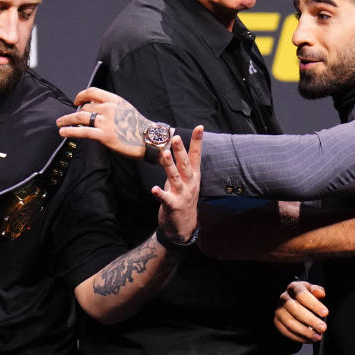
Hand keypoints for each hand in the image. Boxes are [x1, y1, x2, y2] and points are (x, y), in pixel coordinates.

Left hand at [56, 87, 151, 158]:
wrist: (149, 138)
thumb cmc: (138, 126)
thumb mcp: (125, 109)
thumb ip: (111, 106)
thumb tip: (95, 108)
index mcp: (114, 100)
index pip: (92, 92)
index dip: (81, 95)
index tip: (76, 101)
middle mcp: (108, 108)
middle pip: (85, 107)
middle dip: (75, 113)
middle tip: (70, 118)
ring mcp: (106, 122)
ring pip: (80, 117)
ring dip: (67, 120)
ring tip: (59, 123)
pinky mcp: (104, 135)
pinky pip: (83, 131)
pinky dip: (70, 131)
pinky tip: (63, 131)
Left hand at [155, 127, 202, 242]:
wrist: (184, 227)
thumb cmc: (183, 200)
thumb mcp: (186, 181)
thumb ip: (182, 166)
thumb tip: (175, 148)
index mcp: (193, 176)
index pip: (196, 156)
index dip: (197, 142)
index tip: (200, 127)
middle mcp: (190, 184)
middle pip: (185, 164)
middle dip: (180, 150)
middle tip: (176, 137)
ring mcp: (182, 195)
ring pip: (175, 177)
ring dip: (170, 166)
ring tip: (164, 154)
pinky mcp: (173, 205)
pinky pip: (165, 198)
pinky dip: (160, 193)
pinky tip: (154, 189)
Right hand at [274, 280, 327, 343]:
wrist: (292, 303)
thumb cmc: (304, 297)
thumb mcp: (312, 291)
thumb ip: (317, 291)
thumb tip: (321, 293)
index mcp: (294, 288)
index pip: (302, 295)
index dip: (314, 304)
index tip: (325, 313)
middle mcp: (284, 299)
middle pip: (296, 310)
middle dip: (311, 320)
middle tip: (323, 328)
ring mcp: (279, 311)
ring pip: (290, 323)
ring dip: (305, 332)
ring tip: (317, 336)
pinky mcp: (277, 322)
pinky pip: (286, 332)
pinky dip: (298, 337)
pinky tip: (309, 339)